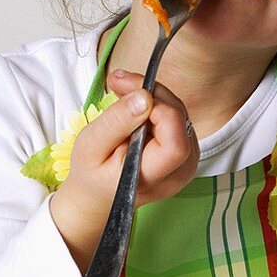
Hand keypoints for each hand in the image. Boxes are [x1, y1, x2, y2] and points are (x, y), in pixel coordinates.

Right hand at [50, 70, 196, 270]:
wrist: (98, 195)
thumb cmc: (91, 173)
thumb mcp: (90, 146)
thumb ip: (117, 122)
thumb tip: (145, 97)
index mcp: (153, 178)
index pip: (175, 142)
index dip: (159, 110)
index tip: (130, 93)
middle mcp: (178, 173)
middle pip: (179, 121)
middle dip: (152, 93)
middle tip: (118, 81)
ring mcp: (185, 163)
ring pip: (179, 115)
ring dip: (153, 97)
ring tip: (121, 90)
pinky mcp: (184, 152)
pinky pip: (176, 119)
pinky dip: (155, 106)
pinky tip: (133, 104)